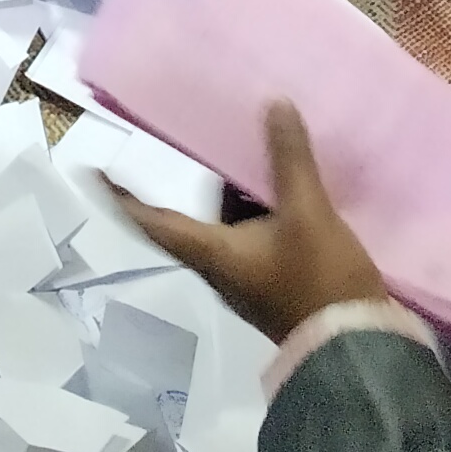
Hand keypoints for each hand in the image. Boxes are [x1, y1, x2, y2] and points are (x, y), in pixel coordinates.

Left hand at [115, 103, 393, 342]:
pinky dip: (262, 207)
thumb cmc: (317, 281)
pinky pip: (257, 234)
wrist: (356, 346)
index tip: (94, 172)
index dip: (122, 197)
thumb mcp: (307, 215)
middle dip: (200, 177)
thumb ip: (289, 161)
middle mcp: (220, 266)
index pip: (152, 221)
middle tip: (201, 133)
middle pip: (196, 216)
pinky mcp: (276, 280)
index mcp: (212, 253)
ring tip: (251, 145)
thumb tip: (274, 106)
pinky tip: (287, 184)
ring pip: (231, 224)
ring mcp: (249, 276)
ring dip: (238, 191)